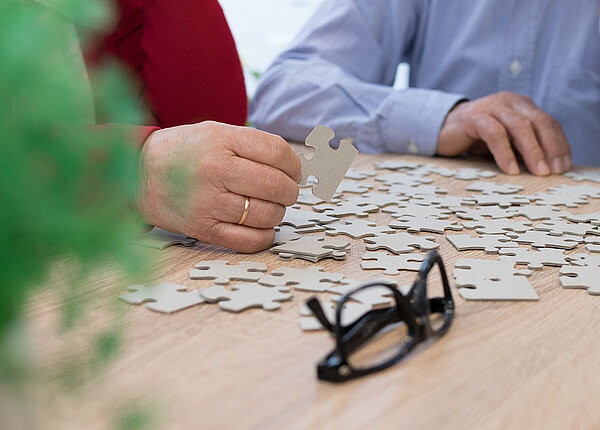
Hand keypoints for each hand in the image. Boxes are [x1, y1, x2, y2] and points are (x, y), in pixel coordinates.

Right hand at [138, 121, 300, 252]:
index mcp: (221, 140)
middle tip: (286, 192)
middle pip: (276, 186)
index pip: (278, 153)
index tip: (293, 172)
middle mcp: (216, 170)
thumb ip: (252, 144)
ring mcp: (209, 202)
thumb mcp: (215, 132)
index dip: (294, 166)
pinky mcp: (203, 229)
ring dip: (277, 213)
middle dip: (290, 192)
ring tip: (269, 207)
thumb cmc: (183, 152)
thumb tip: (293, 167)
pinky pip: (249, 240)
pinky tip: (262, 227)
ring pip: (266, 214)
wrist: (136, 174)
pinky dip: (264, 236)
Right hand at [437, 92, 571, 174]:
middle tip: (554, 171)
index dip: (559, 144)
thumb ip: (523, 147)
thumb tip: (548, 169)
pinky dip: (505, 153)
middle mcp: (509, 101)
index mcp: (522, 105)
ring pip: (519, 127)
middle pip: (538, 122)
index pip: (548, 122)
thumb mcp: (505, 142)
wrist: (442, 130)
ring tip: (538, 172)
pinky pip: (494, 134)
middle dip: (550, 148)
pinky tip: (510, 170)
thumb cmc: (477, 138)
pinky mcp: (474, 116)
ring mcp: (491, 106)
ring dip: (532, 151)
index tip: (563, 166)